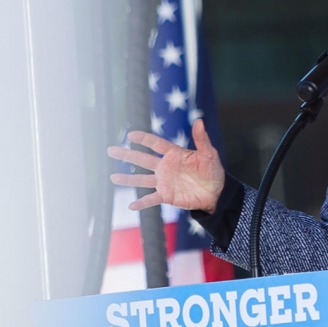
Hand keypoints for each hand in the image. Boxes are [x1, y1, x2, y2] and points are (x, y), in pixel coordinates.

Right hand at [107, 119, 224, 213]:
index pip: (155, 144)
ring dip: (128, 179)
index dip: (143, 139)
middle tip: (111, 150)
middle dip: (127, 155)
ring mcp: (164, 182)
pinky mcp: (167, 196)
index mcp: (174, 154)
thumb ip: (202, 139)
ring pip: (142, 179)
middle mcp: (165, 167)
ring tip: (113, 177)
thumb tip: (199, 120)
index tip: (131, 135)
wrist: (216, 193)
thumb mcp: (209, 154)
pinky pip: (151, 199)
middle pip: (142, 159)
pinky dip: (142, 203)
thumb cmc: (213, 171)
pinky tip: (131, 206)